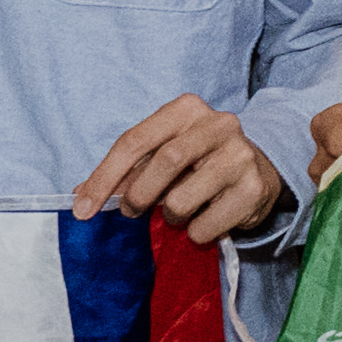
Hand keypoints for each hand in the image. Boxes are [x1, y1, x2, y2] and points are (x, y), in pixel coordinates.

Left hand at [80, 92, 289, 242]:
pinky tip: (203, 221)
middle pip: (164, 161)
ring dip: (170, 216)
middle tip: (131, 211)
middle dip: (138, 194)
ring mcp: (240, 155)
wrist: (260, 170)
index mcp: (186, 109)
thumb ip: (126, 172)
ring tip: (177, 213)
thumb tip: (81, 198)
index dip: (104, 176)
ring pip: (183, 198)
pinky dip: (195, 232)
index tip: (83, 209)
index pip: (135, 140)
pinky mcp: (255, 187)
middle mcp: (218, 124)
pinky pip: (207, 224)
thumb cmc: (199, 161)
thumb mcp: (163, 155)